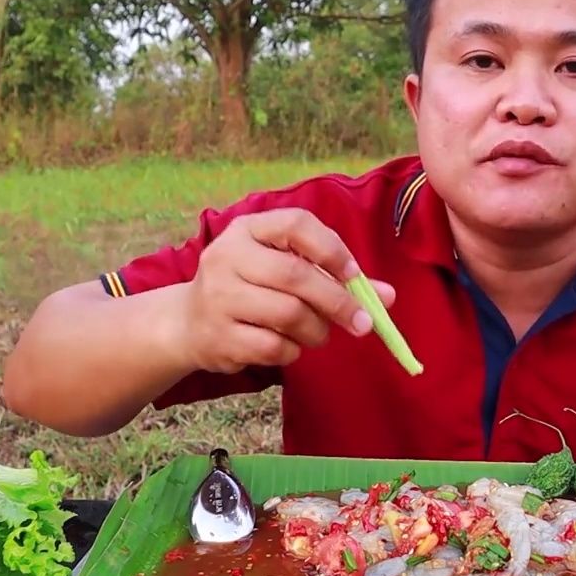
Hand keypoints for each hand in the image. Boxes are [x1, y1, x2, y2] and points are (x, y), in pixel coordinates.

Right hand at [176, 208, 394, 372]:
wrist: (188, 323)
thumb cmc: (252, 289)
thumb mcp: (286, 270)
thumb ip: (336, 278)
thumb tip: (388, 296)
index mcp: (247, 229)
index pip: (296, 225)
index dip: (332, 248)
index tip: (355, 273)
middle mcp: (226, 257)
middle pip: (296, 276)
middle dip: (338, 302)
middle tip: (363, 323)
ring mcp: (217, 297)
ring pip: (289, 314)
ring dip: (317, 330)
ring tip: (318, 333)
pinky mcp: (217, 336)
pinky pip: (274, 347)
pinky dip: (294, 350)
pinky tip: (288, 346)